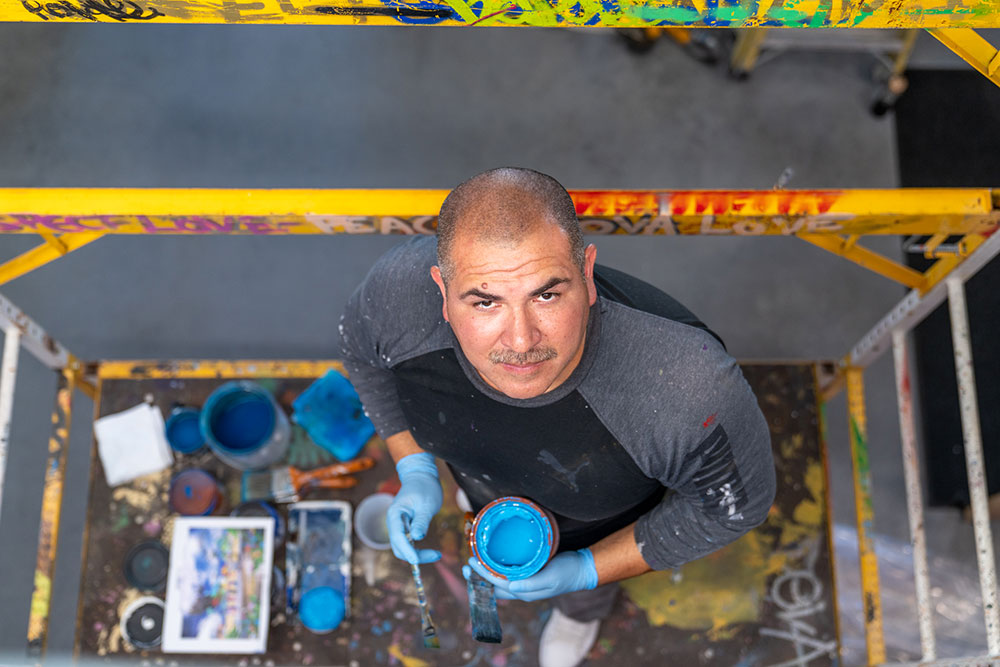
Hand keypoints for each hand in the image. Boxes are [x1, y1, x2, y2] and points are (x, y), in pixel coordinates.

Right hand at [386, 452, 442, 564]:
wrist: (421, 476)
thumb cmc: (424, 487)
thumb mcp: (427, 504)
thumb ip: (421, 521)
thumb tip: (417, 538)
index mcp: (395, 514)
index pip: (397, 537)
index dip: (406, 550)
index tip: (417, 560)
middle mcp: (393, 522)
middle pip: (399, 547)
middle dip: (415, 555)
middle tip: (436, 554)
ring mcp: (398, 526)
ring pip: (403, 548)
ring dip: (417, 554)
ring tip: (436, 554)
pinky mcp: (405, 529)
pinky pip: (408, 544)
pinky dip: (418, 549)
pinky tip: (431, 551)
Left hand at [463, 549, 598, 601]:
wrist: (582, 569)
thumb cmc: (567, 573)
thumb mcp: (550, 578)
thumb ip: (532, 584)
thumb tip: (511, 588)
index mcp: (525, 593)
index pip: (497, 585)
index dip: (482, 575)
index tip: (471, 563)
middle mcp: (522, 589)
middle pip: (495, 586)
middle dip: (479, 577)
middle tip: (467, 564)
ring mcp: (526, 582)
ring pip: (500, 580)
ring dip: (487, 572)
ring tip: (476, 562)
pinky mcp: (530, 573)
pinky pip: (509, 573)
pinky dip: (498, 567)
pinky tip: (494, 559)